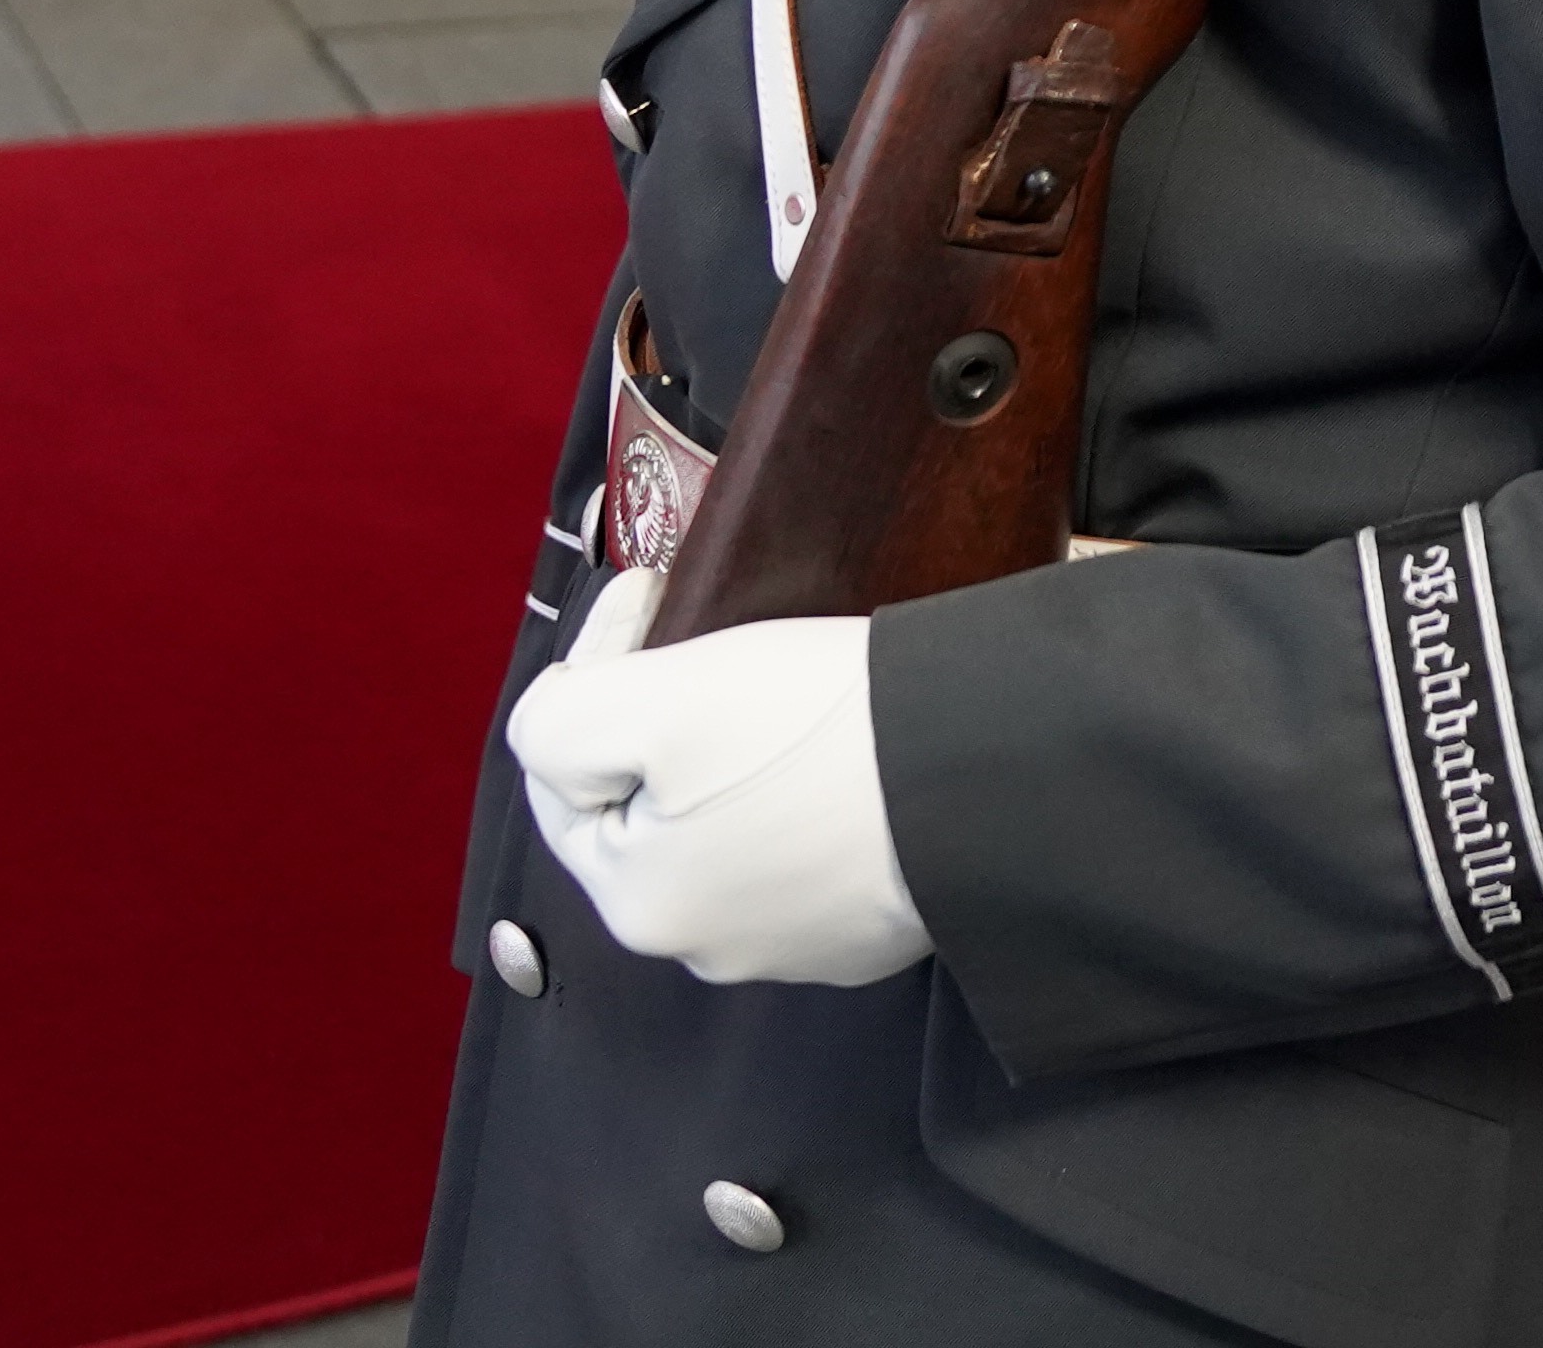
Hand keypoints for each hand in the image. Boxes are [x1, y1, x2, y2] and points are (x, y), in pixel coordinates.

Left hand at [506, 566, 935, 987]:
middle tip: (715, 640)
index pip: (564, 777)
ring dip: (739, 762)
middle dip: (666, 722)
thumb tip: (551, 727)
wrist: (992, 772)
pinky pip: (811, 850)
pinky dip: (814, 797)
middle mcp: (709, 950)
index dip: (595, 671)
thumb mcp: (656, 700)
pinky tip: (847, 749)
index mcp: (641, 905)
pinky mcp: (873, 929)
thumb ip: (558, 720)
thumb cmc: (824, 735)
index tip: (652, 593)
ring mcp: (799, 947)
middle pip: (648, 809)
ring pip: (731, 830)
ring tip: (784, 690)